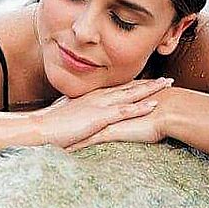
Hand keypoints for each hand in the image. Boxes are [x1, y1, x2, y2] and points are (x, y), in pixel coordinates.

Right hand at [34, 77, 172, 148]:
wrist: (40, 128)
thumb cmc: (50, 124)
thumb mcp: (66, 114)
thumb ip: (78, 112)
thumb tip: (82, 116)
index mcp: (91, 96)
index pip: (118, 88)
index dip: (135, 85)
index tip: (149, 82)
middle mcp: (98, 96)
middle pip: (129, 87)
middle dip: (149, 83)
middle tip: (167, 79)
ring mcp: (99, 105)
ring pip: (131, 94)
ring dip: (151, 89)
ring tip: (168, 85)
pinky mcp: (99, 116)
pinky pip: (125, 110)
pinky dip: (141, 106)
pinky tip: (155, 104)